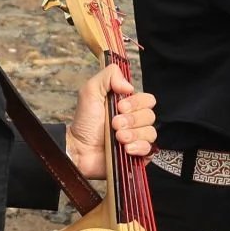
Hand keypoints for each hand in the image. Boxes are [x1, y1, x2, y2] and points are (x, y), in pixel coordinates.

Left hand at [64, 63, 156, 179]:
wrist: (79, 149)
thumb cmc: (84, 123)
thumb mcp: (90, 92)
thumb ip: (108, 76)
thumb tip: (129, 85)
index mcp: (128, 105)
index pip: (148, 100)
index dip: (136, 103)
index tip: (119, 107)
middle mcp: (135, 121)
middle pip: (150, 116)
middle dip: (131, 120)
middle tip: (114, 124)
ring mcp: (137, 138)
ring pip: (150, 132)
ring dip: (133, 134)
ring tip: (118, 137)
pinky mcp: (138, 154)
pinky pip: (149, 149)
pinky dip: (138, 147)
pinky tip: (125, 148)